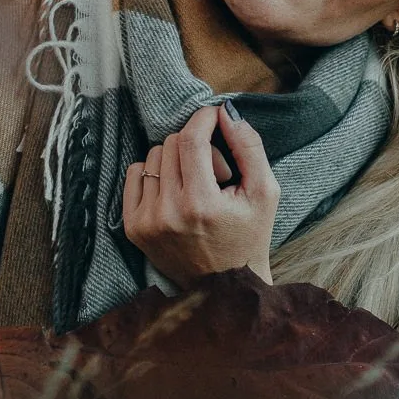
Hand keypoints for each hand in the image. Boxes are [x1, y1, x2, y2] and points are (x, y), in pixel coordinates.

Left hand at [121, 102, 279, 286]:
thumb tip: (226, 112)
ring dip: (176, 159)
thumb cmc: (249, 236)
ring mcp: (146, 221)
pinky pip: (135, 174)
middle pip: (171, 143)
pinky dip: (155, 173)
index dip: (204, 118)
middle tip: (216, 168)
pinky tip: (175, 192)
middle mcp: (168, 213)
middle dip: (196, 144)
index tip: (215, 116)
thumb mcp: (265, 192)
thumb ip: (249, 147)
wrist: (224, 287)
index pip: (191, 139)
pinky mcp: (133, 227)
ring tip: (197, 185)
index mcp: (201, 205)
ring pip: (153, 155)